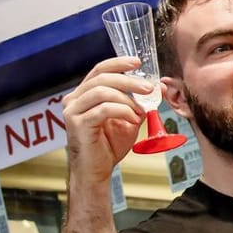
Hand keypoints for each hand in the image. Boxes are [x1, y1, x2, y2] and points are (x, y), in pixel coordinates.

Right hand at [62, 57, 155, 187]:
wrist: (96, 170)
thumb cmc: (109, 145)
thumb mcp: (130, 119)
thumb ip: (140, 103)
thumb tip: (158, 87)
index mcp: (84, 94)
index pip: (100, 70)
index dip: (119, 63)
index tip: (138, 62)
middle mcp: (74, 99)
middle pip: (102, 78)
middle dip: (129, 80)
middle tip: (149, 88)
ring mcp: (73, 111)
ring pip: (102, 91)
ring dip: (127, 99)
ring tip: (140, 112)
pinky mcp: (78, 123)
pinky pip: (103, 109)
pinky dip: (123, 111)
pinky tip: (133, 120)